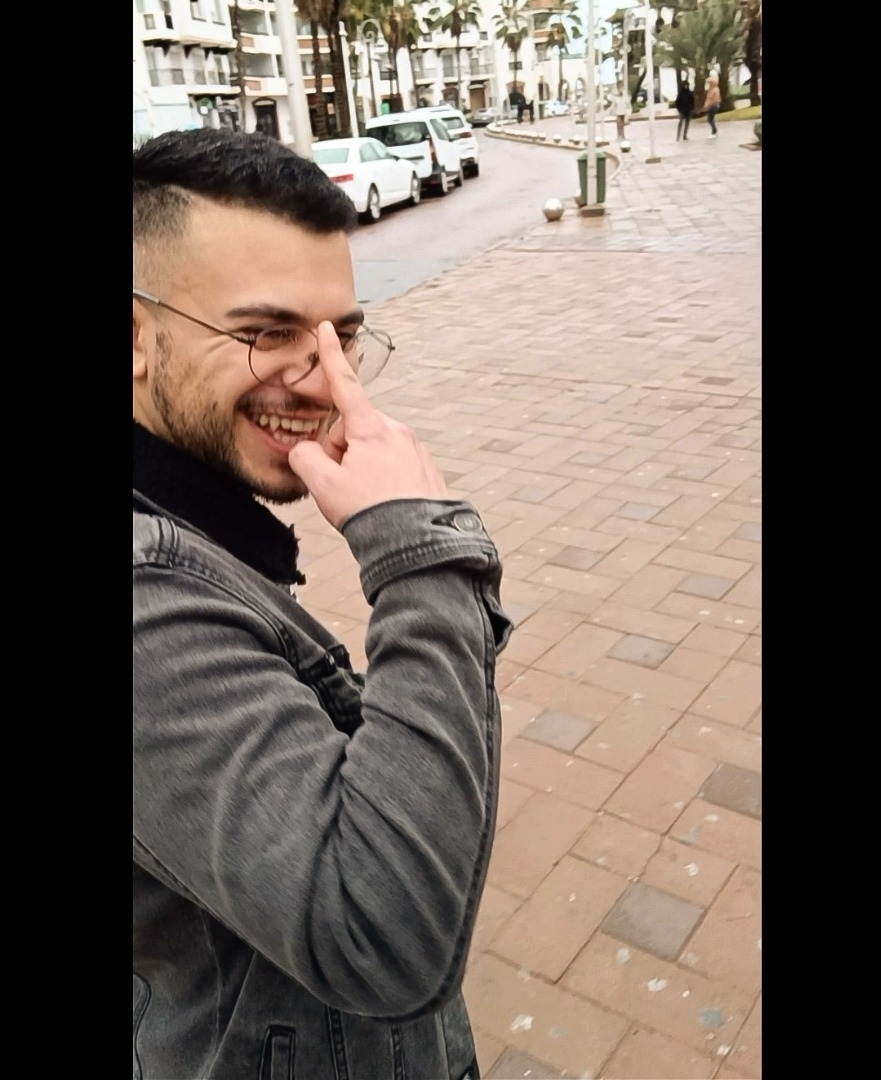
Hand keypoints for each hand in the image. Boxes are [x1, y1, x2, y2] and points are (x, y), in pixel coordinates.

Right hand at [288, 322, 447, 530]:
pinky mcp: (427, 469)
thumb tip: (307, 451)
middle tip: (343, 485)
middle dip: (342, 452)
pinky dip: (383, 480)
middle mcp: (397, 432)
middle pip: (354, 431)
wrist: (415, 543)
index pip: (345, 385)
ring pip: (374, 450)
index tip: (326, 328)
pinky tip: (384, 504)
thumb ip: (305, 459)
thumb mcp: (323, 486)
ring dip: (362, 467)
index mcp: (371, 429)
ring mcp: (415, 450)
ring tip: (366, 499)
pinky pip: (395, 466)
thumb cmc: (371, 513)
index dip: (331, 357)